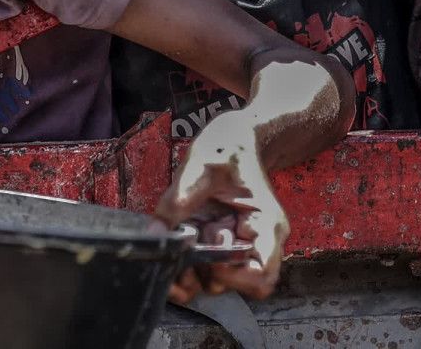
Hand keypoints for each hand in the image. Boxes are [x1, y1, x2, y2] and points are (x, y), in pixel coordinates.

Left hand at [156, 113, 287, 302]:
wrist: (236, 136)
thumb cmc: (227, 145)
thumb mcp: (200, 164)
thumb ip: (179, 198)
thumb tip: (156, 234)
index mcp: (264, 223)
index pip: (260, 275)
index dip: (231, 275)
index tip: (206, 252)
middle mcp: (257, 241)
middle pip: (237, 284)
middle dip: (204, 272)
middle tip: (180, 250)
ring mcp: (239, 244)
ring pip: (219, 281)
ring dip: (193, 271)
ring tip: (175, 244)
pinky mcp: (221, 243)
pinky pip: (207, 269)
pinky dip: (188, 267)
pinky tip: (173, 247)